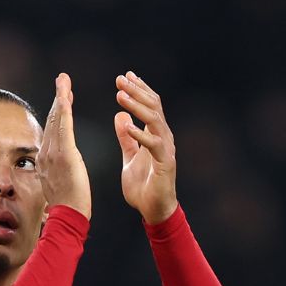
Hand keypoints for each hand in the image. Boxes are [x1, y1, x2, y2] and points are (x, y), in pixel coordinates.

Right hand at [39, 73, 91, 218]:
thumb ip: (57, 172)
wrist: (68, 216)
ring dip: (60, 97)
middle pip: (53, 120)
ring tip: (64, 80)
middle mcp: (46, 153)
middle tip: (63, 79)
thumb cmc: (69, 205)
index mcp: (46, 159)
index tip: (64, 97)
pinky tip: (65, 96)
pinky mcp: (64, 155)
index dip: (58, 111)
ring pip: (57, 120)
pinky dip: (64, 110)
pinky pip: (63, 128)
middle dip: (58, 98)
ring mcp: (53, 153)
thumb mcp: (59, 184)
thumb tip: (57, 169)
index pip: (53, 129)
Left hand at [114, 71, 177, 224]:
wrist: (154, 210)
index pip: (150, 105)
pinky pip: (153, 144)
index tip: (125, 75)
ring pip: (154, 120)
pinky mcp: (165, 163)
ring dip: (137, 106)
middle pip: (153, 107)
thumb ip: (126, 137)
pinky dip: (140, 134)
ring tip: (120, 95)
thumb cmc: (143, 186)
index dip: (139, 89)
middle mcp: (164, 138)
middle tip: (120, 78)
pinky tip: (127, 124)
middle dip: (137, 91)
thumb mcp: (130, 156)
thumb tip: (119, 115)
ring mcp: (166, 150)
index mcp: (155, 135)